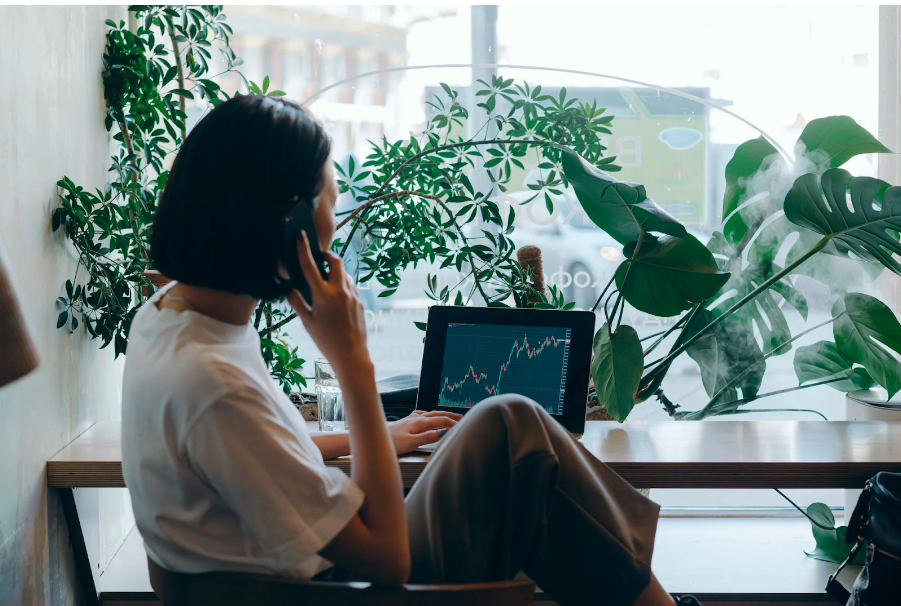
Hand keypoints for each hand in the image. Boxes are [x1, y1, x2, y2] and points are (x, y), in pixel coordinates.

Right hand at [288, 233, 369, 375]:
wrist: (351, 355)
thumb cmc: (326, 341)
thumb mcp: (307, 322)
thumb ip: (297, 302)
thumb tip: (288, 289)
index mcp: (323, 295)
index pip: (310, 266)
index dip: (303, 249)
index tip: (300, 236)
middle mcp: (340, 291)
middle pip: (336, 261)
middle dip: (328, 255)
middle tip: (321, 257)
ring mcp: (353, 295)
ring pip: (345, 274)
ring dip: (336, 272)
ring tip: (327, 282)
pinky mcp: (361, 301)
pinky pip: (351, 286)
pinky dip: (343, 285)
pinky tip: (337, 297)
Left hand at [388, 410, 461, 453]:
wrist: (375, 436)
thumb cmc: (392, 441)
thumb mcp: (411, 442)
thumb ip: (428, 437)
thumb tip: (443, 432)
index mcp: (421, 422)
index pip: (441, 421)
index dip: (453, 424)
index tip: (463, 427)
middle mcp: (417, 418)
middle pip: (438, 415)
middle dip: (451, 416)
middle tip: (463, 418)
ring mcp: (412, 418)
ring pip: (431, 414)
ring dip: (442, 415)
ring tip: (451, 416)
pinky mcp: (407, 421)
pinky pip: (423, 415)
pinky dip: (431, 415)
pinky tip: (428, 416)